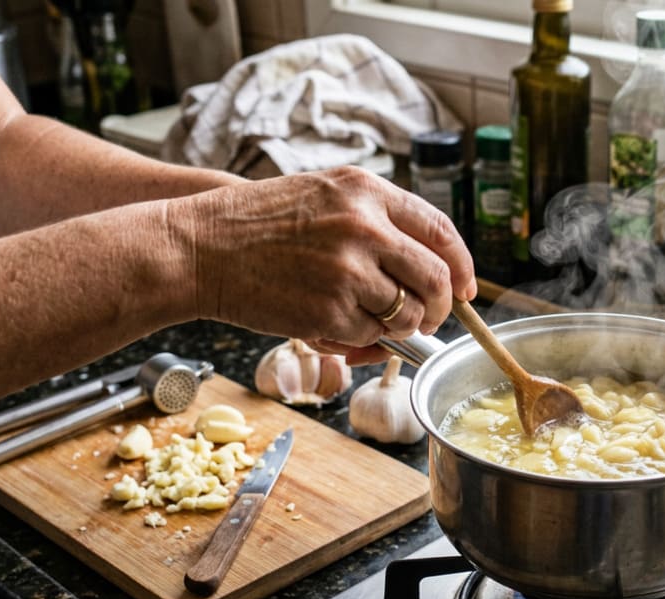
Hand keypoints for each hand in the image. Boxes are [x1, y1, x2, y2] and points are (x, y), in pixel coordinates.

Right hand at [168, 166, 475, 351]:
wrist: (198, 248)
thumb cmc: (255, 226)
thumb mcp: (321, 195)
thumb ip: (374, 220)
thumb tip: (429, 267)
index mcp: (365, 191)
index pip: (440, 231)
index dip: (462, 266)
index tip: (466, 289)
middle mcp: (365, 226)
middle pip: (436, 278)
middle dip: (440, 308)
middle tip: (428, 320)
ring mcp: (349, 270)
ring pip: (408, 314)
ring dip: (398, 328)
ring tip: (367, 321)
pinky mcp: (330, 310)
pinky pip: (370, 337)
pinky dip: (361, 342)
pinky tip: (333, 328)